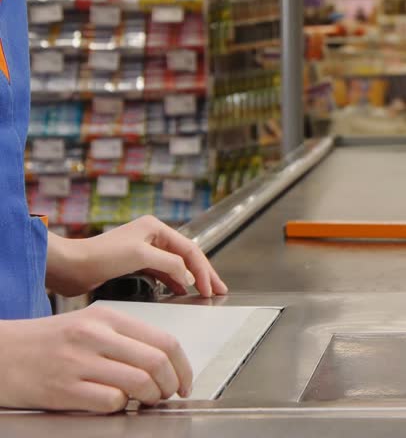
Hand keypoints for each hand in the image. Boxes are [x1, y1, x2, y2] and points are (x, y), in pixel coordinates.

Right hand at [0, 306, 191, 411]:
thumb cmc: (46, 341)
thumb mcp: (88, 325)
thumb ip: (125, 339)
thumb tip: (163, 361)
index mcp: (107, 317)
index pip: (164, 340)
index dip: (183, 366)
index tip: (185, 380)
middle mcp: (95, 336)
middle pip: (157, 362)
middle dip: (171, 384)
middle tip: (167, 394)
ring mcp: (79, 362)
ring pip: (139, 383)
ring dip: (150, 397)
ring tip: (145, 400)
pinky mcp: (64, 389)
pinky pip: (111, 401)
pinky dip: (121, 406)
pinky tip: (114, 403)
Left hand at [47, 215, 227, 297]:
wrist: (70, 266)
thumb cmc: (100, 256)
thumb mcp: (140, 256)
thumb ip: (170, 264)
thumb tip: (188, 276)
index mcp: (156, 228)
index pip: (190, 250)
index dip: (203, 270)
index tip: (210, 289)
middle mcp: (153, 236)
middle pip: (187, 256)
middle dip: (205, 274)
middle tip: (220, 290)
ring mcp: (145, 251)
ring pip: (177, 266)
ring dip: (192, 279)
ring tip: (206, 293)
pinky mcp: (136, 265)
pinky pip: (164, 274)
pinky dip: (175, 283)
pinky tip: (182, 292)